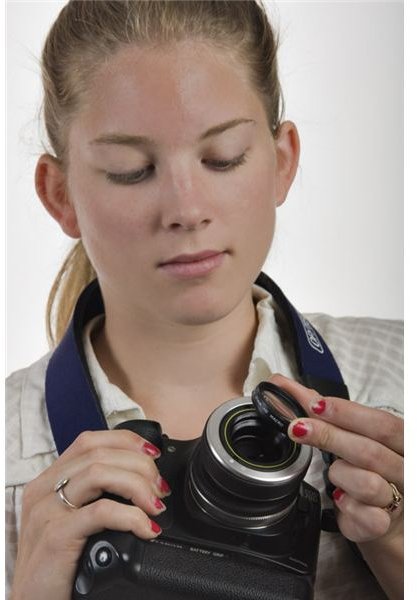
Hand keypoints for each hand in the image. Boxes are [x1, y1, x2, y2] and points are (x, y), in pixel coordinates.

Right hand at [11, 430, 169, 599]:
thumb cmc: (57, 565)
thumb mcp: (70, 520)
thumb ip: (92, 496)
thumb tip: (140, 480)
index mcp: (48, 481)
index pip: (89, 441)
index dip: (126, 441)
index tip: (152, 454)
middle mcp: (44, 490)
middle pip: (98, 454)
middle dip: (139, 465)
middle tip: (160, 488)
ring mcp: (47, 511)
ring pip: (99, 473)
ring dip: (137, 485)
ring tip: (156, 506)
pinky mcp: (55, 536)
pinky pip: (101, 512)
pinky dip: (131, 516)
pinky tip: (146, 529)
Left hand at [269, 374, 403, 543]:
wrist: (388, 513)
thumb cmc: (370, 466)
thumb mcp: (354, 434)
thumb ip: (323, 410)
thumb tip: (285, 386)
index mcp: (401, 441)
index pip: (382, 423)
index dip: (348, 413)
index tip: (316, 404)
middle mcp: (404, 469)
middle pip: (370, 452)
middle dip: (330, 437)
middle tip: (298, 428)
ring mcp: (397, 499)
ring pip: (367, 484)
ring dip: (340, 475)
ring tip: (333, 473)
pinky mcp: (383, 525)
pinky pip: (365, 517)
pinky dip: (347, 507)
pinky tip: (340, 499)